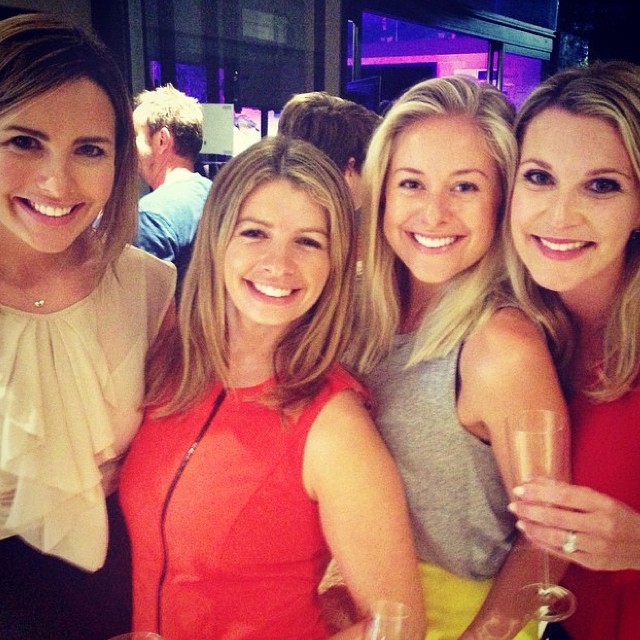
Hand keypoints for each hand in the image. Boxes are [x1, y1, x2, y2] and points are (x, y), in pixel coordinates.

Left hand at [509, 477, 639, 570]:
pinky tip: (531, 536)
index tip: (519, 489)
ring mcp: (596, 547)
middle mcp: (600, 526)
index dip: (538, 492)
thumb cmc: (618, 517)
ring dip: (533, 529)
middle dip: (530, 510)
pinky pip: (562, 553)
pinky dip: (543, 544)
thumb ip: (568, 490)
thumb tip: (535, 481)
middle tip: (513, 505)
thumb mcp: (600, 498)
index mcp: (602, 504)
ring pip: (557, 538)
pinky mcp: (593, 563)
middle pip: (557, 517)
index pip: (564, 495)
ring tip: (519, 521)